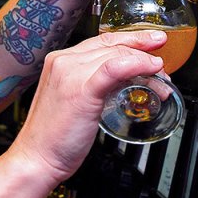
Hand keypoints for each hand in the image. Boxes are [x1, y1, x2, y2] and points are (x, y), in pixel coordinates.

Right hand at [10, 29, 166, 182]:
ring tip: (161, 78)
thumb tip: (124, 81)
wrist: (36, 159)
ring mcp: (71, 74)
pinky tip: (152, 69)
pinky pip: (114, 68)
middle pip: (112, 45)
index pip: (102, 41)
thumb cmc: (55, 138)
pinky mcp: (81, 90)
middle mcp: (64, 61)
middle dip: (143, 49)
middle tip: (162, 59)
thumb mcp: (75, 101)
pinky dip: (137, 65)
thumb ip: (94, 86)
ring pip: (117, 54)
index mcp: (60, 61)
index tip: (151, 41)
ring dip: (145, 62)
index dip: (131, 38)